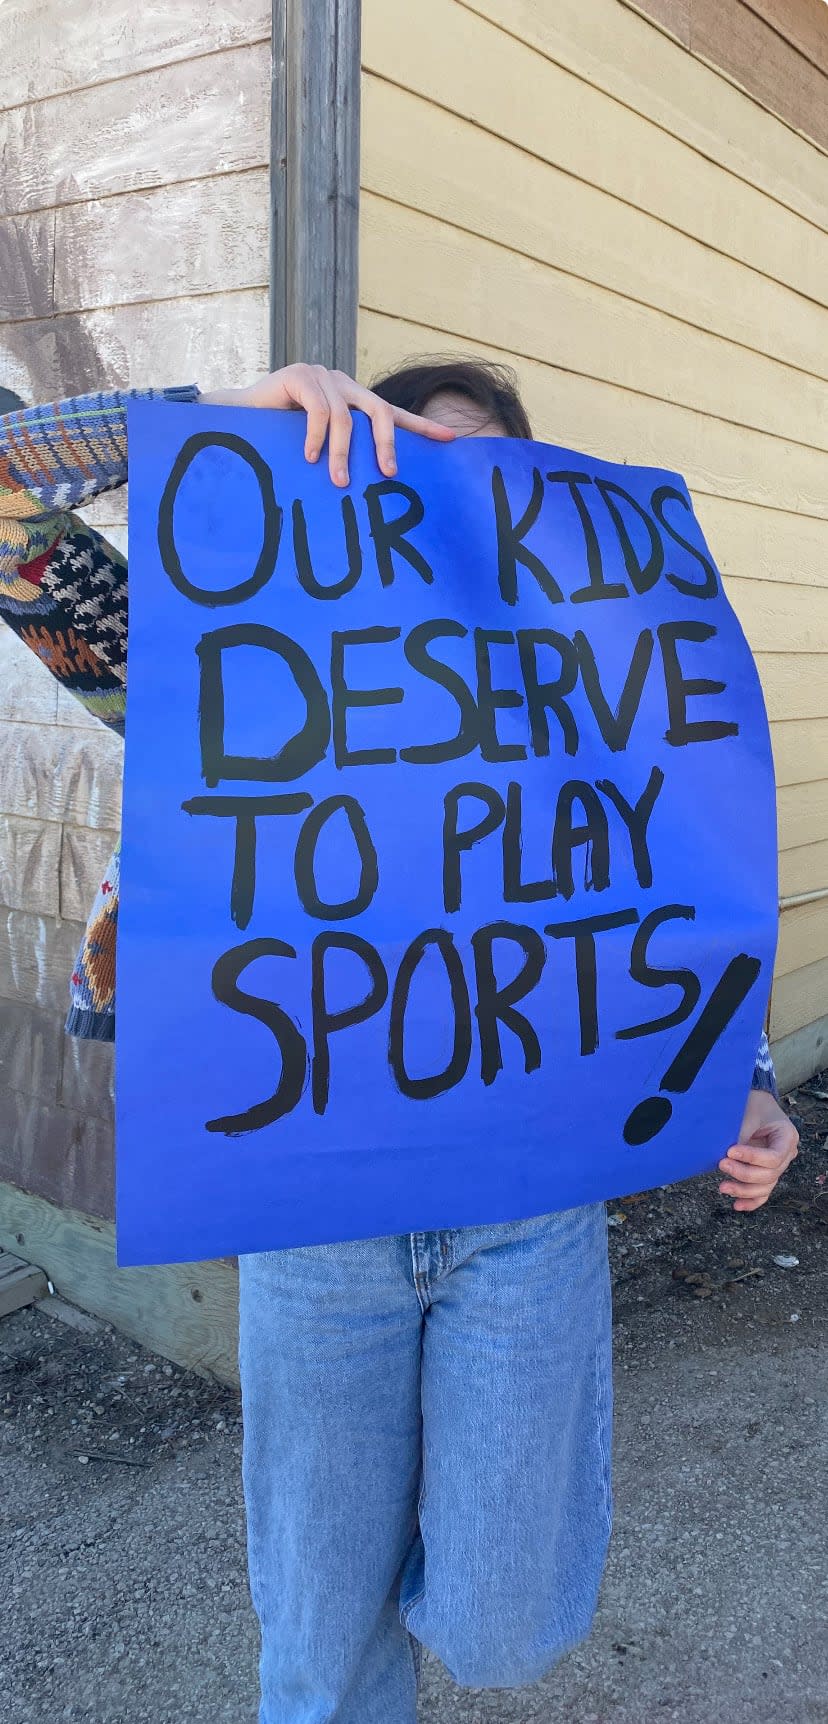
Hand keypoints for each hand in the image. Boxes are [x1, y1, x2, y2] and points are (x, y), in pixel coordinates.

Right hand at [199, 363, 455, 487]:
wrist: (239, 418)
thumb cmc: (280, 439)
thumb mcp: (320, 448)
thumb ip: (343, 455)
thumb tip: (372, 487)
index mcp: (353, 400)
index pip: (392, 413)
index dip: (421, 426)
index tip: (451, 440)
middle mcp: (343, 384)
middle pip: (377, 410)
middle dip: (385, 444)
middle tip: (388, 474)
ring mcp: (321, 376)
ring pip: (344, 417)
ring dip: (342, 454)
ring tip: (337, 482)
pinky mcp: (299, 376)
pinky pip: (318, 409)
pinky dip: (317, 437)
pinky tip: (311, 457)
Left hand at [718, 1088, 798, 1212]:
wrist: (752, 1103)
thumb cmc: (750, 1104)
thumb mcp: (747, 1114)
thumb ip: (741, 1135)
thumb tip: (726, 1155)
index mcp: (787, 1136)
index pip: (774, 1157)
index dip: (752, 1158)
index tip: (730, 1151)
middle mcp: (787, 1153)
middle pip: (769, 1174)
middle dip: (744, 1173)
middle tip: (722, 1164)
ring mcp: (777, 1165)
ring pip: (765, 1187)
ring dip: (743, 1190)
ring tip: (722, 1187)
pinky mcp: (766, 1172)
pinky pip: (762, 1192)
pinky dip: (750, 1201)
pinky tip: (736, 1205)